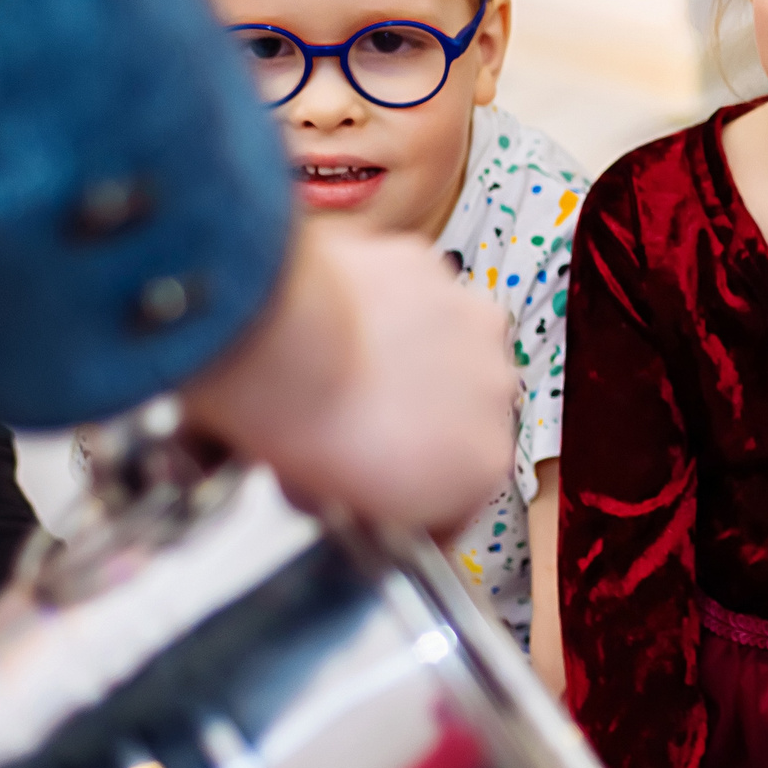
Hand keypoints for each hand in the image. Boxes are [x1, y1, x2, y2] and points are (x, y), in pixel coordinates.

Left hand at [183, 224, 515, 533]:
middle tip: (347, 428)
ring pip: (443, 352)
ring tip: (338, 369)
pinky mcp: (430, 269)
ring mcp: (469, 324)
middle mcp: (496, 392)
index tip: (374, 495)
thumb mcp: (340, 498)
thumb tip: (349, 491)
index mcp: (483, 463)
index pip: (460, 494)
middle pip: (457, 416)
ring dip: (405, 360)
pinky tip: (337, 322)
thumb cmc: (298, 424)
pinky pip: (412, 294)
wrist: (271, 340)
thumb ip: (370, 497)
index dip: (412, 496)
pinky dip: (382, 306)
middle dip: (413, 422)